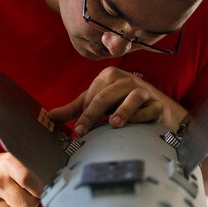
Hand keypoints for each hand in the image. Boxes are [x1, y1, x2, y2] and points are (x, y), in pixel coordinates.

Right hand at [0, 151, 44, 206]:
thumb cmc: (8, 170)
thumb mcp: (20, 161)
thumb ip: (37, 170)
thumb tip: (61, 181)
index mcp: (8, 164)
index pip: (28, 180)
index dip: (38, 189)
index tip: (39, 189)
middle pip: (26, 205)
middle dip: (31, 203)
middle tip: (27, 196)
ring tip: (14, 202)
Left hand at [49, 67, 186, 134]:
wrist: (154, 108)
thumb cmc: (119, 104)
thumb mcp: (96, 103)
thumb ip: (74, 109)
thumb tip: (49, 117)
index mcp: (109, 76)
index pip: (93, 95)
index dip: (84, 113)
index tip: (76, 131)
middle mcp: (126, 80)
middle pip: (106, 96)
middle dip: (92, 114)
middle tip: (82, 131)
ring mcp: (144, 91)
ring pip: (133, 98)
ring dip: (123, 111)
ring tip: (113, 123)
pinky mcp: (158, 104)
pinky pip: (150, 109)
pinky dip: (142, 116)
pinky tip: (136, 123)